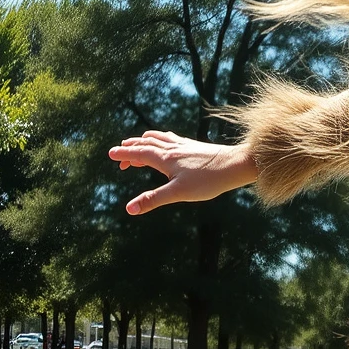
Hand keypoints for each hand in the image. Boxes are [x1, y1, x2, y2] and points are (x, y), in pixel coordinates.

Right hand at [109, 131, 254, 214]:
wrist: (237, 165)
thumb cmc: (209, 180)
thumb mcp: (178, 193)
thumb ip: (153, 200)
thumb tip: (129, 209)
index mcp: (165, 158)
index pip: (138, 153)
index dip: (124, 154)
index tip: (111, 153)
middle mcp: (173, 149)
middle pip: (146, 143)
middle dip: (131, 148)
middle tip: (120, 154)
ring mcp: (185, 146)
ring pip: (159, 139)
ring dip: (145, 141)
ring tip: (139, 144)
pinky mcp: (195, 147)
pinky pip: (172, 139)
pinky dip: (161, 139)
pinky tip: (168, 144)